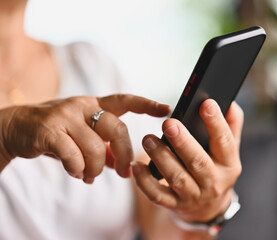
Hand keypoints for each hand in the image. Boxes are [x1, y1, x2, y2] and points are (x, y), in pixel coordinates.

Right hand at [0, 94, 169, 182]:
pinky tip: (75, 173)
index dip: (147, 104)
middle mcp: (83, 106)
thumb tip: (125, 164)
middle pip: (117, 129)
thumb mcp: (84, 137)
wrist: (17, 128)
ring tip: (89, 176)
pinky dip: (78, 170)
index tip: (167, 109)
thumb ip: (106, 149)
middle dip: (125, 155)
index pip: (126, 100)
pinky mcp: (49, 130)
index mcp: (95, 104)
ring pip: (96, 147)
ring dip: (96, 169)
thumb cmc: (57, 133)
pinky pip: (73, 156)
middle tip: (124, 174)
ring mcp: (65, 116)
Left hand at [132, 99, 242, 221]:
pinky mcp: (175, 205)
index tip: (206, 104)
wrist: (209, 207)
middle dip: (183, 142)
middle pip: (198, 162)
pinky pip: (158, 196)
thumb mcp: (228, 150)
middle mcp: (214, 183)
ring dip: (162, 158)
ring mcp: (194, 196)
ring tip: (148, 139)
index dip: (216, 123)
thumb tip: (231, 104)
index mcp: (229, 165)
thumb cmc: (217, 170)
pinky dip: (145, 182)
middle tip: (169, 123)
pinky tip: (136, 166)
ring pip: (177, 178)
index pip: (224, 142)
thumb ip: (231, 126)